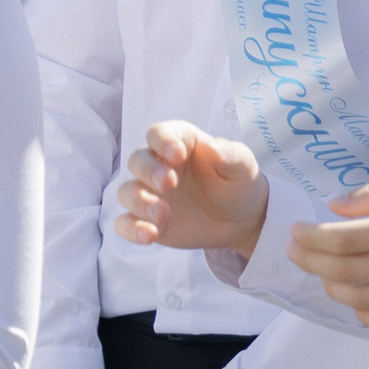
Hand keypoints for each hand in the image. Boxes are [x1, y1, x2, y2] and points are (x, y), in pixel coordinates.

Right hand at [113, 120, 266, 254]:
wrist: (239, 220)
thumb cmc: (238, 184)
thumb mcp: (244, 166)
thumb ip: (230, 154)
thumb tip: (209, 147)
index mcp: (179, 144)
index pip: (159, 133)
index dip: (162, 141)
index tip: (176, 154)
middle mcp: (158, 166)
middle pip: (137, 161)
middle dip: (148, 171)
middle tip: (169, 183)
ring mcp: (149, 193)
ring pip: (126, 192)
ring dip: (139, 202)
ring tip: (163, 215)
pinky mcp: (145, 219)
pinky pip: (125, 223)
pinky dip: (131, 229)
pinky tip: (149, 235)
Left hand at [290, 175, 368, 333]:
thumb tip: (334, 206)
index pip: (342, 238)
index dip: (310, 236)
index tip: (294, 230)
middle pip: (345, 271)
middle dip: (309, 261)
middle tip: (293, 250)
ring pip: (361, 300)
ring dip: (331, 287)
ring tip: (320, 272)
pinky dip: (365, 316)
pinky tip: (355, 301)